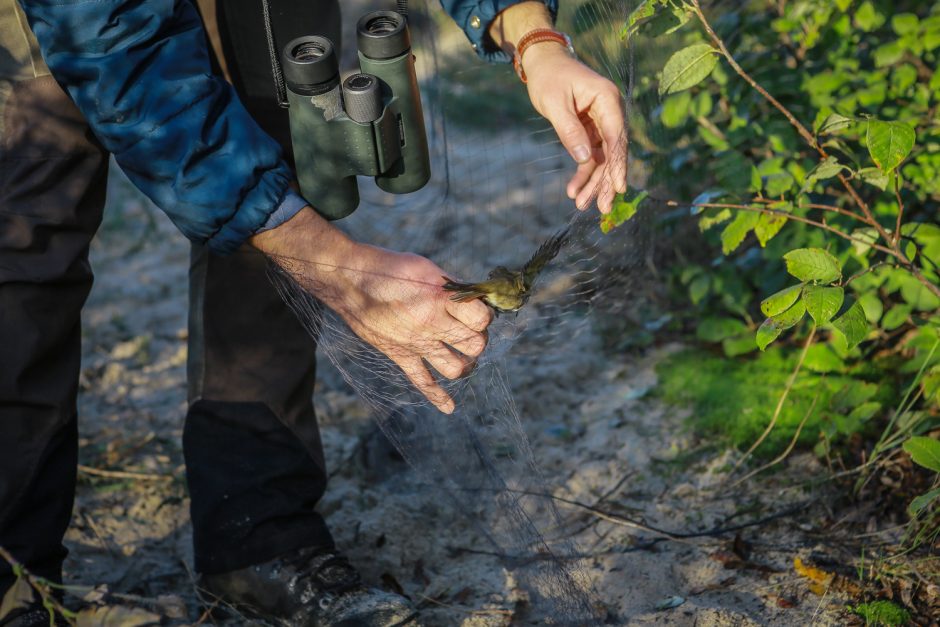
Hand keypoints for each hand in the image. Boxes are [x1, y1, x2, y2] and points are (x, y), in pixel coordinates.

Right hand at [251, 208, 492, 412]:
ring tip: (461, 353)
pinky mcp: (400, 355)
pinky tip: (450, 407)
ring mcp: (416, 344)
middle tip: (469, 329)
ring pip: (456, 368)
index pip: (482, 319)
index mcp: (440, 299)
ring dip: (465, 362)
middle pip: (474, 345)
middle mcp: (431, 324)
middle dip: (477, 337)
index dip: (485, 315)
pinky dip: (438, 397)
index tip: (477, 309)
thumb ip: (453, 289)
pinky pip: (422, 382)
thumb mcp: (428, 268)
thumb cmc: (391, 269)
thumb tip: (478, 301)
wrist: (350, 280)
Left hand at [522, 45, 627, 212]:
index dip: (618, 164)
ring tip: (582, 204)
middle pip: (613, 152)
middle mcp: (610, 112)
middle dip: (606, 181)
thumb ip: (569, 131)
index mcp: (607, 99)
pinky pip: (591, 156)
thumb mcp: (554, 103)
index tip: (619, 187)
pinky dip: (583, 173)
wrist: (543, 64)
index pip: (616, 136)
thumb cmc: (549, 78)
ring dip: (593, 182)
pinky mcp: (591, 130)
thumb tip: (584, 159)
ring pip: (602, 158)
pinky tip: (575, 190)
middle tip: (602, 208)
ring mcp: (602, 122)